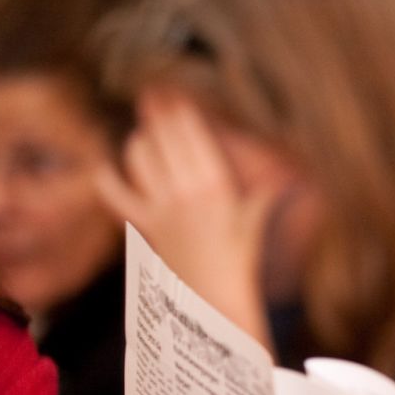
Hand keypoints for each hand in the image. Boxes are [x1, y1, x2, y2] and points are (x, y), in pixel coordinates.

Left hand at [95, 90, 275, 344]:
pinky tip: (105, 165)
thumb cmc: (243, 263)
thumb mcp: (257, 221)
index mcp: (216, 184)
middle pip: (160, 135)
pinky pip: (114, 194)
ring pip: (138, 155)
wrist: (217, 304)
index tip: (170, 89)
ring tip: (145, 131)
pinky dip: (107, 177)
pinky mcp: (144, 226)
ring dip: (139, 139)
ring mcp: (160, 207)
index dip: (176, 105)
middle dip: (154, 110)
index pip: (190, 131)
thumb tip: (289, 176)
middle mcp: (184, 190)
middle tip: (151, 93)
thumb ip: (267, 192)